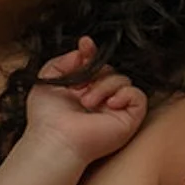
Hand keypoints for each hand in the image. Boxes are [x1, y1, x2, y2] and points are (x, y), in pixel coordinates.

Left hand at [25, 38, 147, 168]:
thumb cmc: (46, 118)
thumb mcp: (46, 80)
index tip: (85, 45)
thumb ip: (62, 61)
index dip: (92, 54)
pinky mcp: (128, 119)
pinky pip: (138, 96)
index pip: (95, 65)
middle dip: (95, 73)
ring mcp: (115, 109)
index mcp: (82, 90)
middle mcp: (100, 99)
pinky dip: (125, 94)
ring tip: (87, 102)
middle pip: (110, 70)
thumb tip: (83, 51)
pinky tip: (109, 103)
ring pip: (123, 79)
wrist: (55, 139)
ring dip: (104, 86)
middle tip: (79, 88)